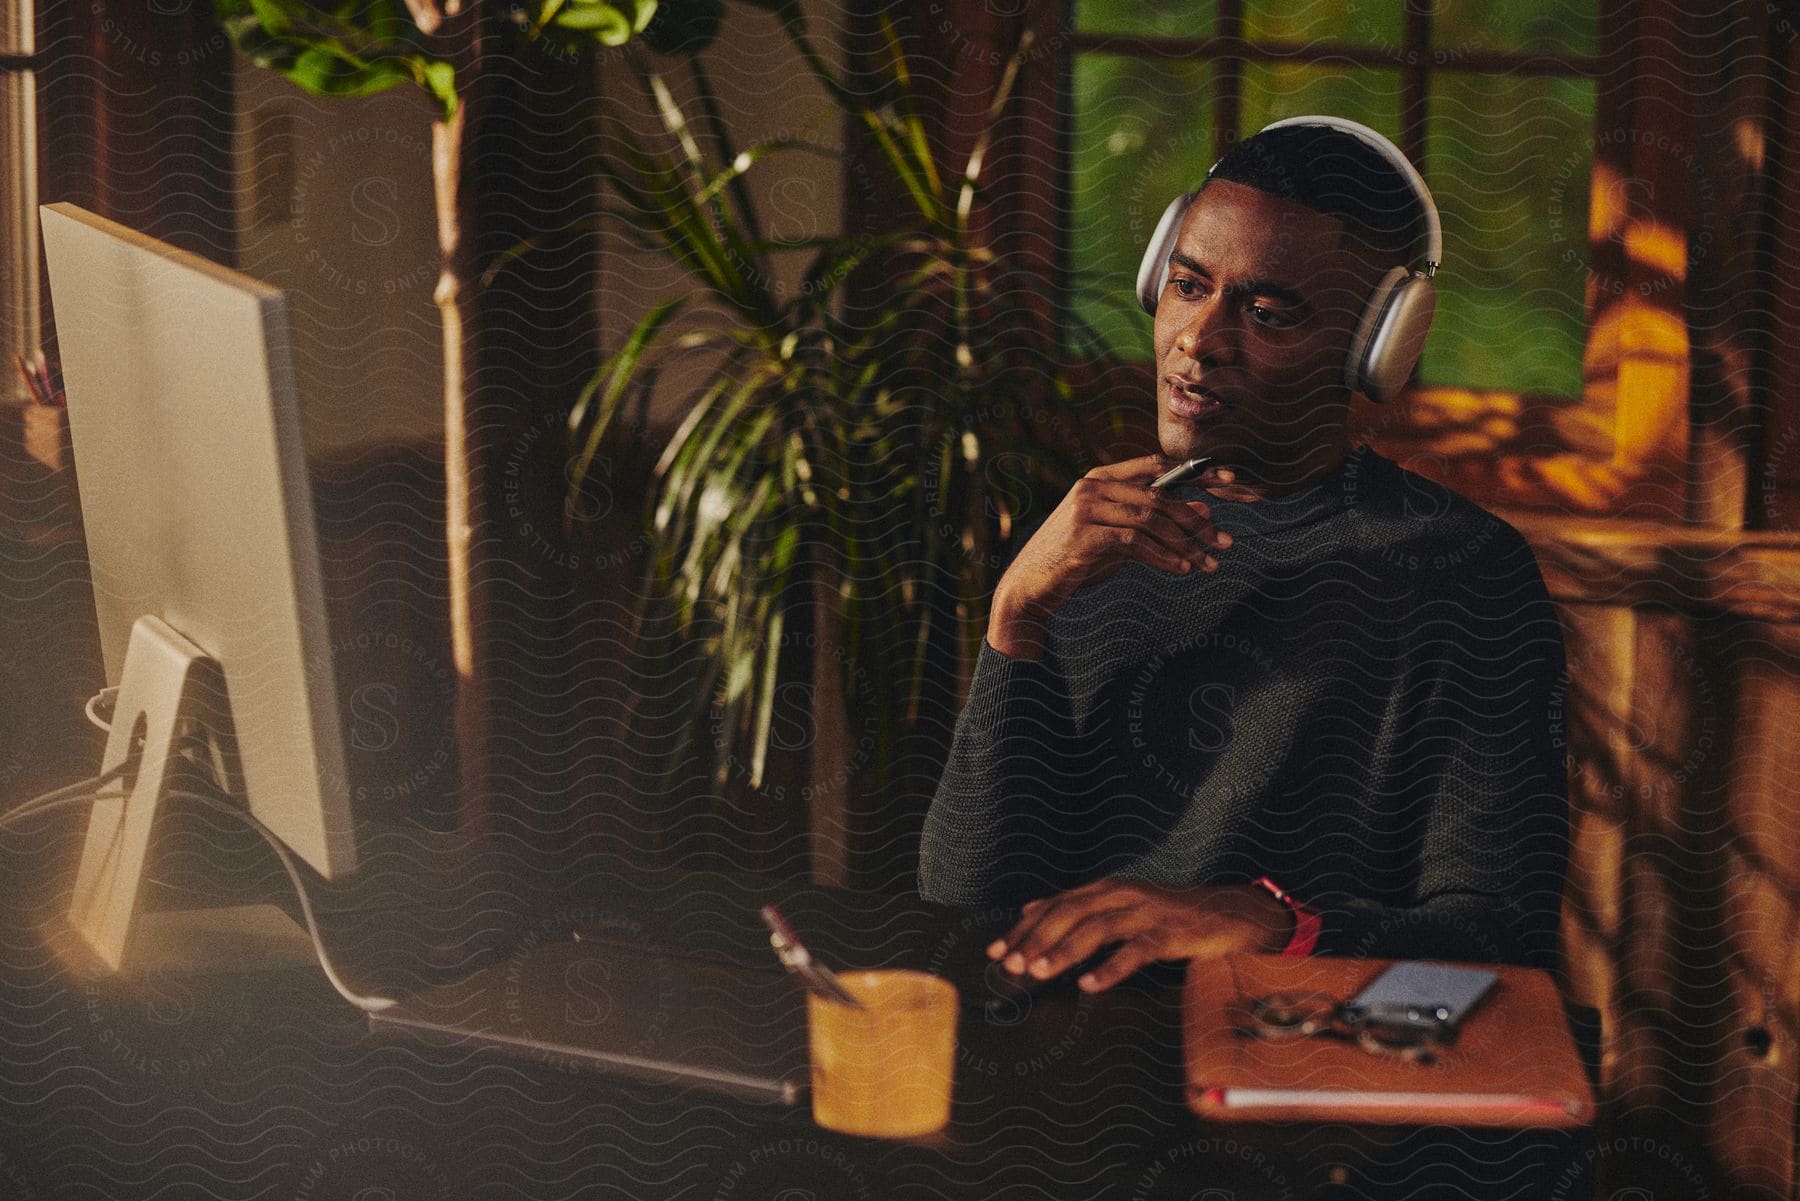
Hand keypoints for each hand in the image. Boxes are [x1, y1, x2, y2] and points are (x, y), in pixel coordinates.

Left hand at [986, 879, 1292, 992]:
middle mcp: (1121, 895)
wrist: (1228, 914)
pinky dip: (1110, 968)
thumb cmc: (1169, 915)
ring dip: (1064, 951)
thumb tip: (1030, 909)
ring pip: (1097, 929)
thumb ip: (1078, 908)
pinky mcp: (1170, 933)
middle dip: (1035, 939)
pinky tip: (1090, 984)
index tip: (995, 950)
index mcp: (1105, 890)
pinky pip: (1135, 952)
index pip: (1054, 906)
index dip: (1023, 928)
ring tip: (1039, 971)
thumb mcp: (1120, 905)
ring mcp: (1146, 913)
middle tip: (1010, 965)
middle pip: (1069, 913)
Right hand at [987, 456, 1233, 659]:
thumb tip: (1205, 514)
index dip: (1196, 471)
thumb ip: (1157, 523)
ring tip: (1208, 563)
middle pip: (1160, 496)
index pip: (1158, 466)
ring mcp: (1086, 509)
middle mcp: (1093, 487)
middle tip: (1224, 542)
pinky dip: (1163, 556)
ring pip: (1151, 518)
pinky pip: (1135, 542)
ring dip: (1186, 543)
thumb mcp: (1121, 538)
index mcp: (1102, 479)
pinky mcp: (1084, 535)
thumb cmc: (1076, 559)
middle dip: (1197, 521)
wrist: (1029, 585)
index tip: (1229, 480)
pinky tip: (1181, 569)